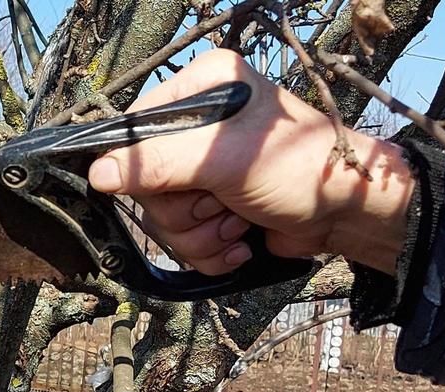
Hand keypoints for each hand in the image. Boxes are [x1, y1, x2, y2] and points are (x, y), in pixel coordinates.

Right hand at [88, 50, 414, 273]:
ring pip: (164, 218)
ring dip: (201, 235)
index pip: (135, 129)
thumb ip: (157, 163)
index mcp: (201, 88)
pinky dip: (212, 250)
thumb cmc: (298, 169)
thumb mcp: (222, 160)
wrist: (346, 214)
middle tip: (219, 204)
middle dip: (184, 210)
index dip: (142, 168)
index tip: (172, 186)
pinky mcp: (215, 206)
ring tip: (237, 224)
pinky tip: (242, 240)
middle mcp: (199, 124)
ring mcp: (206, 170)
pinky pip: (185, 240)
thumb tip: (98, 174)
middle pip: (147, 184)